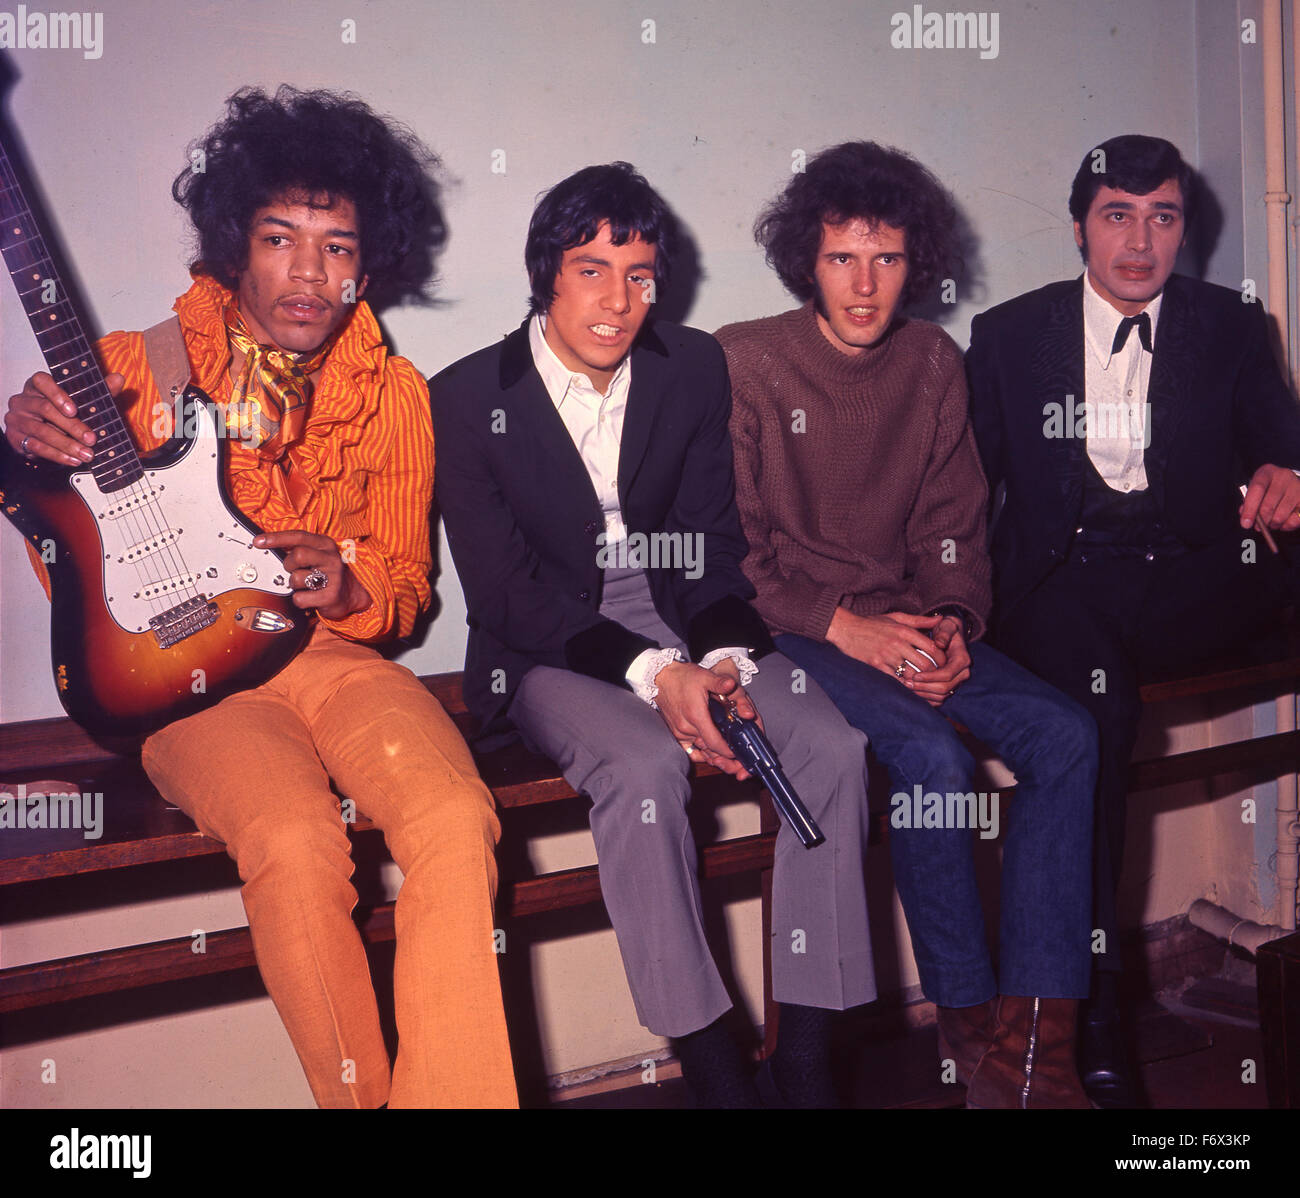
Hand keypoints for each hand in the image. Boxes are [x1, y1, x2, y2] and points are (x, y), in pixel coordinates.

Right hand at [4, 371, 121, 464]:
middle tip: (91, 439)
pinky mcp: (15, 438)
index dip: (57, 394)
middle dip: (72, 426)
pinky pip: (36, 447)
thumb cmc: (62, 414)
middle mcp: (23, 400)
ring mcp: (17, 419)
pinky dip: (57, 455)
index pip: (41, 381)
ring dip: (67, 445)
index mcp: (37, 386)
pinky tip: (72, 460)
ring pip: (42, 431)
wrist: (42, 437)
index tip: (74, 410)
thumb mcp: (81, 401)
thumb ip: (99, 390)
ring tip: (86, 454)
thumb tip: (119, 379)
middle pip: (45, 409)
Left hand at [253, 529, 372, 620]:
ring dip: (294, 585)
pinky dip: (300, 600)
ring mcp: (333, 577)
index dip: (276, 538)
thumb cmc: (327, 574)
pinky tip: (310, 598)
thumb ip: (298, 549)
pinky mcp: (331, 596)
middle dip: (289, 565)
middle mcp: (331, 559)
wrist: (352, 594)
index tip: (258, 541)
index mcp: (325, 545)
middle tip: (294, 571)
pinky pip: (300, 598)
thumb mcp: (317, 555)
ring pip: (296, 578)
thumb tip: (268, 545)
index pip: (298, 536)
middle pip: (297, 555)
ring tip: (305, 586)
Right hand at [653, 658, 754, 779]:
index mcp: (696, 716)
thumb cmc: (683, 677)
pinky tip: (711, 752)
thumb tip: (732, 684)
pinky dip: (701, 753)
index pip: (715, 743)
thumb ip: (720, 682)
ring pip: (701, 750)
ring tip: (729, 754)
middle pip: (710, 749)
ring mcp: (679, 733)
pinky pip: (690, 750)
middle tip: (738, 756)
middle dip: (725, 754)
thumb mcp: (704, 676)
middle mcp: (685, 728)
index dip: (728, 751)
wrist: (661, 678)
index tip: (738, 753)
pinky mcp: (675, 734)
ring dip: (714, 753)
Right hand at [827, 608, 944, 681]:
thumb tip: (940, 619)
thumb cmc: (872, 623)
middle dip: (934, 673)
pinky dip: (905, 686)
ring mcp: (886, 656)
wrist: (846, 629)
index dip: (942, 658)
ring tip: (926, 685)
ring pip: (911, 674)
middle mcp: (897, 644)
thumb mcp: (897, 617)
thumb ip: (919, 620)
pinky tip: (909, 688)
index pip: (932, 647)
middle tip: (938, 678)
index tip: (944, 664)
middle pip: (925, 664)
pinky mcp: (876, 665)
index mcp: (904, 631)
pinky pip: (895, 680)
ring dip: (920, 682)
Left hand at [906, 617, 971, 706]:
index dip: (931, 677)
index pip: (947, 674)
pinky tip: (914, 692)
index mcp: (962, 659)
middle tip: (907, 683)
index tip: (915, 676)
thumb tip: (939, 643)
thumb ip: (944, 632)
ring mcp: (957, 681)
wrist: (949, 635)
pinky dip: (927, 697)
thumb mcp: (946, 626)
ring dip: (924, 693)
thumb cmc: (946, 629)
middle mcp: (962, 673)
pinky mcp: (951, 686)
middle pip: (945, 688)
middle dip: (925, 687)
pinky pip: (940, 698)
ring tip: (908, 686)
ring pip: (942, 696)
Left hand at [1240, 464, 1299, 533]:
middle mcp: (1284, 476)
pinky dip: (1286, 526)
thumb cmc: (1268, 489)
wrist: (1288, 483)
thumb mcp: (1256, 490)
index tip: (1245, 523)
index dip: (1250, 508)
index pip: (1257, 489)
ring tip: (1271, 522)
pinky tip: (1283, 521)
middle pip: (1268, 505)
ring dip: (1273, 524)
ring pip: (1281, 515)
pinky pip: (1295, 520)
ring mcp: (1297, 487)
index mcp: (1267, 472)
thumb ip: (1248, 503)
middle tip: (1258, 527)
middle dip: (1261, 521)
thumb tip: (1247, 518)